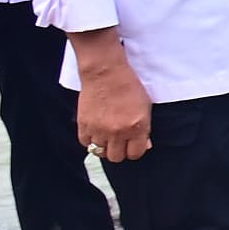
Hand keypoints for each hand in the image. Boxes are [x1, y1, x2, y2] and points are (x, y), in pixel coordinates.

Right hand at [77, 48, 156, 162]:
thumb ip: (144, 129)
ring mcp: (99, 129)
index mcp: (136, 127)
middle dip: (119, 150)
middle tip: (119, 141)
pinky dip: (90, 139)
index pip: (135, 154)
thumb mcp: (145, 106)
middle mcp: (118, 132)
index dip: (134, 150)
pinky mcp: (84, 125)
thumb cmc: (128, 86)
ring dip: (104, 145)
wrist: (105, 72)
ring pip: (100, 152)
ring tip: (106, 134)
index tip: (132, 144)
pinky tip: (95, 130)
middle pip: (117, 157)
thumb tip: (144, 146)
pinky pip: (86, 143)